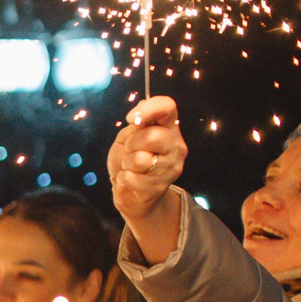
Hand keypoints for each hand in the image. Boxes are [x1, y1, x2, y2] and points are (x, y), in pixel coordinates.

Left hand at [109, 96, 187, 261]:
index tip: (132, 119)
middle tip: (129, 152)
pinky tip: (129, 183)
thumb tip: (138, 120)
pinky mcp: (160, 187)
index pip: (166, 106)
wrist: (130, 194)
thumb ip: (139, 125)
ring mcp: (171, 167)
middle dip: (131, 143)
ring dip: (128, 164)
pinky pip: (134, 179)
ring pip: (143, 158)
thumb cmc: (128, 159)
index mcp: (169, 127)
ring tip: (130, 169)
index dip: (148, 109)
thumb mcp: (130, 138)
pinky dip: (124, 181)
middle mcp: (176, 146)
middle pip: (151, 136)